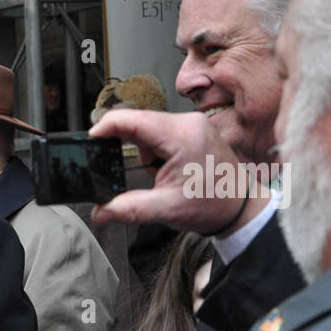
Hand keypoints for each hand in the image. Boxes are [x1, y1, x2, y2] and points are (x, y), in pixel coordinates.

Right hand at [88, 109, 262, 237]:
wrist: (239, 207)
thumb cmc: (213, 204)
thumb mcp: (166, 209)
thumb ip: (128, 209)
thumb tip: (100, 211)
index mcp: (182, 136)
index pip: (133, 120)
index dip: (106, 127)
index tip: (90, 140)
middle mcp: (187, 123)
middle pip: (138, 122)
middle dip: (125, 147)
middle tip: (125, 171)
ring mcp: (191, 124)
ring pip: (147, 128)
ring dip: (142, 151)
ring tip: (158, 175)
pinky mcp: (191, 129)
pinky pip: (158, 132)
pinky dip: (152, 150)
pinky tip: (163, 169)